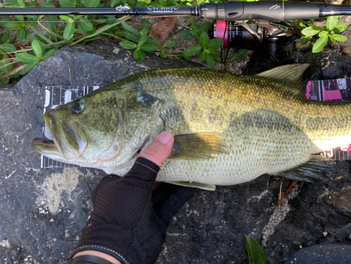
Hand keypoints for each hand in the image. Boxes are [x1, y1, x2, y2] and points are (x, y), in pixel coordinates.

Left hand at [72, 132, 195, 263]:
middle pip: (151, 174)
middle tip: (182, 144)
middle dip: (165, 162)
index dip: (148, 149)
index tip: (164, 135)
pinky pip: (173, 201)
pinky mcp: (158, 218)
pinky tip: (197, 179)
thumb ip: (151, 159)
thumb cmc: (120, 211)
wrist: (120, 252)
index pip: (133, 162)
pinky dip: (184, 191)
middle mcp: (130, 193)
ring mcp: (145, 206)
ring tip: (193, 158)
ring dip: (177, 176)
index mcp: (116, 182)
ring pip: (164, 187)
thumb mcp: (135, 180)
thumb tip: (167, 135)